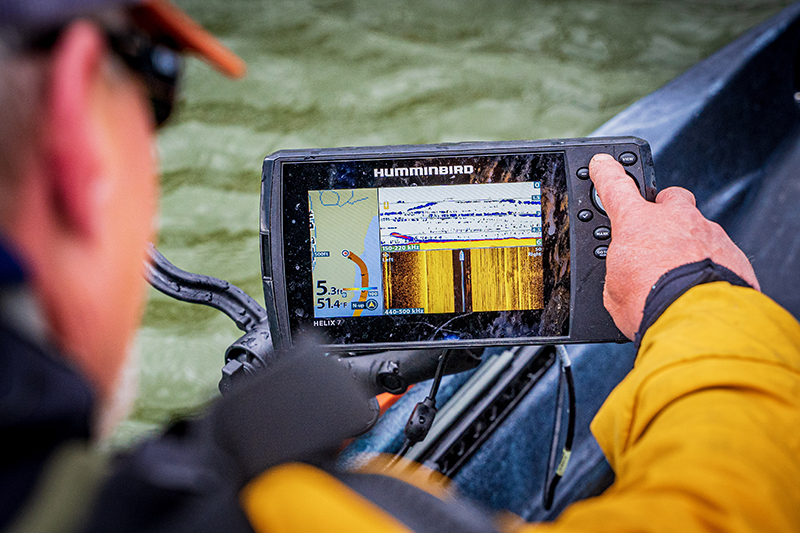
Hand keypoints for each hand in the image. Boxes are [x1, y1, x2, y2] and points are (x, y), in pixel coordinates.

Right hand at [589, 153, 758, 339]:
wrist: (697, 322)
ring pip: (696, 226)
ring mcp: (706, 232)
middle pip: (668, 197)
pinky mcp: (732, 252)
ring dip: (686, 243)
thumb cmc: (650, 304)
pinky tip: (699, 284)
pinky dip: (707, 262)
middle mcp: (674, 219)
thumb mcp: (613, 291)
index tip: (603, 163)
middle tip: (655, 232)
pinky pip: (717, 250)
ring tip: (679, 272)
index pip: (615, 186)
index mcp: (636, 223)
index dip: (607, 173)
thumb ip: (619, 272)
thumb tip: (624, 278)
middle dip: (662, 209)